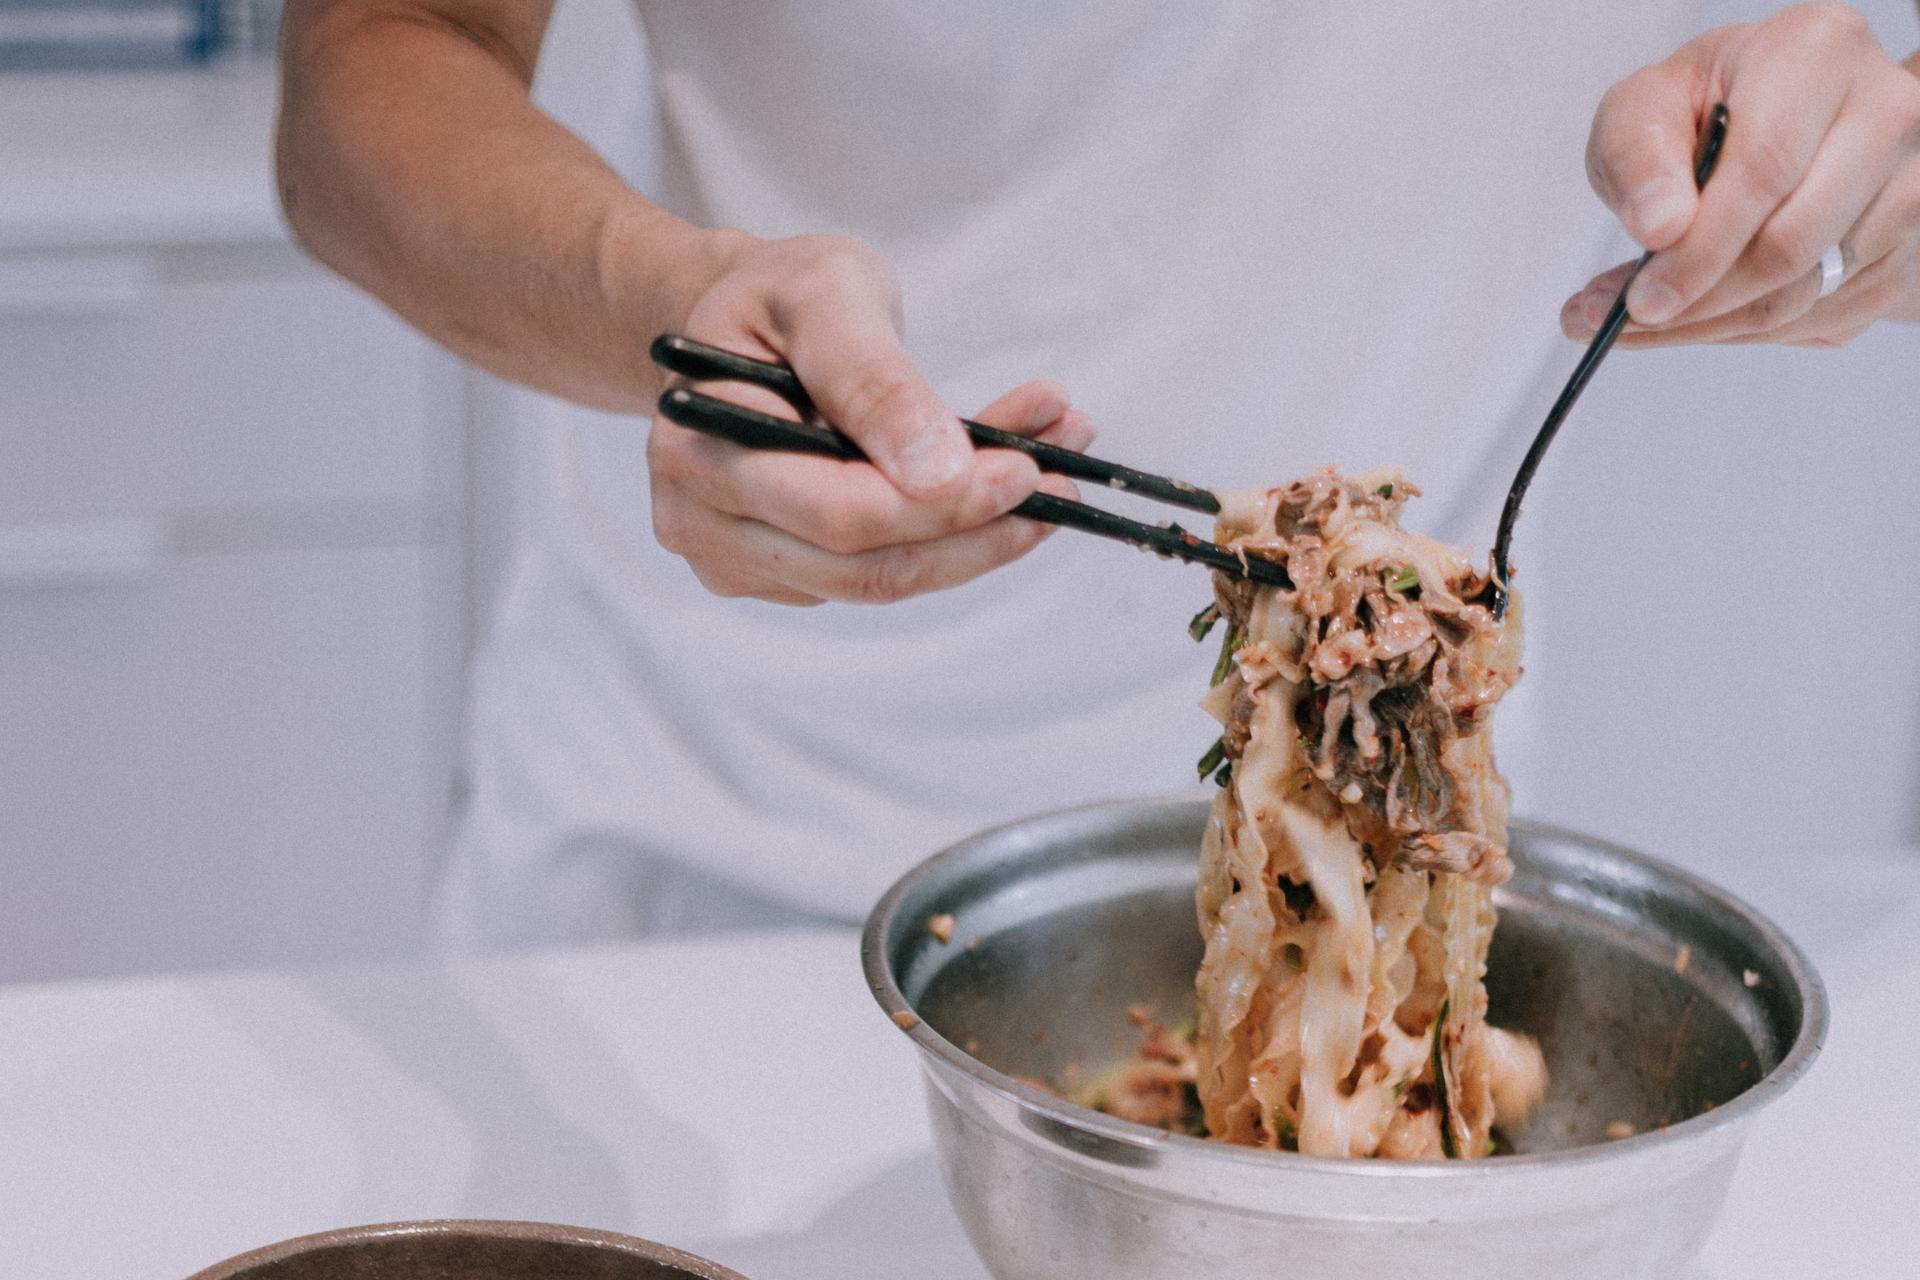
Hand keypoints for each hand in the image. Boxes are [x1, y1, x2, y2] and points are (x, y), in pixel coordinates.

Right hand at [647, 232, 1090, 604]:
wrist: (743, 319)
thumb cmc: (781, 295)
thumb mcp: (829, 297)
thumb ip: (876, 380)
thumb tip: (939, 471)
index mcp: (700, 445)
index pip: (838, 512)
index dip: (941, 505)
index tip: (1028, 470)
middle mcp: (702, 520)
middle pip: (864, 566)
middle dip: (976, 530)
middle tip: (1064, 481)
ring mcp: (737, 558)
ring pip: (883, 579)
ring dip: (981, 535)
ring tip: (1054, 466)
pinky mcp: (782, 574)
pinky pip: (881, 568)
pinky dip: (953, 531)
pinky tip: (1003, 474)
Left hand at [1564, 4, 1919, 348]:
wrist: (1776, 118)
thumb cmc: (1705, 107)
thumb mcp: (1645, 108)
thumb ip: (1638, 157)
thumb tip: (1660, 228)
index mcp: (1818, 55)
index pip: (1764, 171)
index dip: (1699, 248)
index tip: (1641, 299)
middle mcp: (1884, 115)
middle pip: (1792, 244)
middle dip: (1701, 299)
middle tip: (1632, 316)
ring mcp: (1906, 185)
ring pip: (1805, 294)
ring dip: (1713, 323)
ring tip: (1648, 320)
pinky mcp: (1904, 248)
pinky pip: (1817, 317)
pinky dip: (1743, 329)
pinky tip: (1697, 314)